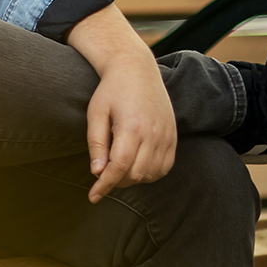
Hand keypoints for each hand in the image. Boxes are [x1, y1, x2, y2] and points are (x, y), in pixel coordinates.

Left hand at [68, 3, 176, 202]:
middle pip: (136, 174)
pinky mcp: (173, 137)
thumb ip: (97, 143)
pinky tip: (136, 167)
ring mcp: (167, 136)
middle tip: (102, 176)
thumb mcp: (96, 113)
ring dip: (133, 179)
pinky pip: (165, 167)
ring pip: (152, 174)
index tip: (93, 196)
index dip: (105, 185)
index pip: (120, 166)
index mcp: (132, 127)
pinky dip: (150, 174)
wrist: (137, 70)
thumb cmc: (111, 90)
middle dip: (116, 182)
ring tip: (117, 169)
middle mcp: (154, 133)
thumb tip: (97, 172)